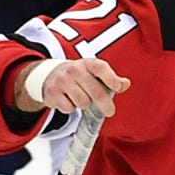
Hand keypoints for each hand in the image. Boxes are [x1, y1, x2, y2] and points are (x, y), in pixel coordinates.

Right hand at [13, 55, 127, 116]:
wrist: (50, 75)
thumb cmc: (79, 76)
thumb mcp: (94, 73)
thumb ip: (111, 79)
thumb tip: (125, 84)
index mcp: (87, 63)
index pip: (101, 68)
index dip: (111, 78)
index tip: (117, 88)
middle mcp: (74, 70)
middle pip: (96, 92)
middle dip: (106, 105)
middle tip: (110, 111)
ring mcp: (62, 81)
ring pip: (83, 103)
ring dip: (85, 105)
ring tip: (81, 99)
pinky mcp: (52, 93)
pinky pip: (69, 108)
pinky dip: (71, 108)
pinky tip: (69, 101)